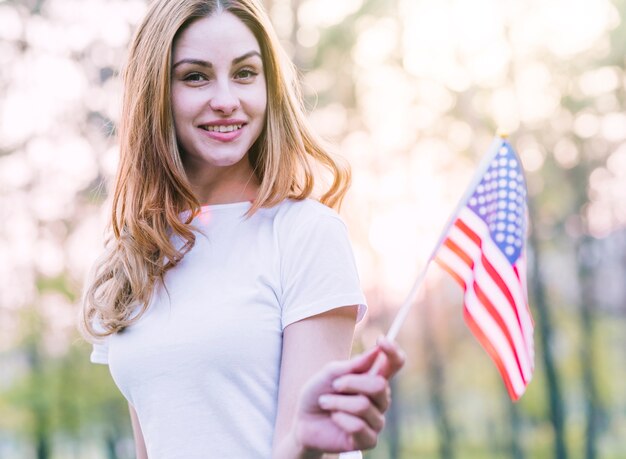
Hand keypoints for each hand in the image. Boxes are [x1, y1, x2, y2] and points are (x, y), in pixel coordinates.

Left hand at [291, 337, 404, 453]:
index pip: (394, 364)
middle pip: (379, 385)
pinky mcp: (369, 440)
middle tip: (334, 386)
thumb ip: (352, 366)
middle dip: (350, 383)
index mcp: (373, 379)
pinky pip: (358, 426)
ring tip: (326, 403)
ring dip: (337, 402)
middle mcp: (380, 399)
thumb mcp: (330, 374)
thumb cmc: (318, 394)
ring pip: (364, 405)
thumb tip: (376, 352)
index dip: (393, 352)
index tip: (380, 341)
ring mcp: (376, 420)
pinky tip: (334, 418)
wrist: (303, 422)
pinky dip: (340, 419)